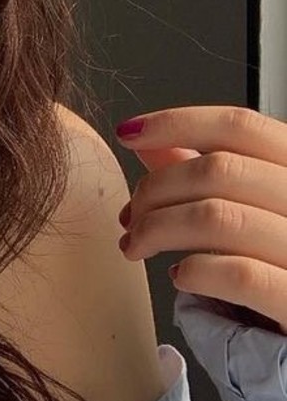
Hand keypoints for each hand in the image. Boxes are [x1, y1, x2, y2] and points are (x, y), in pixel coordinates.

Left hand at [114, 105, 286, 334]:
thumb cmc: (276, 269)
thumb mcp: (247, 211)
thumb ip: (209, 175)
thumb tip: (153, 141)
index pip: (241, 126)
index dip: (177, 123)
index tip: (129, 132)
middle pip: (219, 169)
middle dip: (155, 188)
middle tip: (130, 215)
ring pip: (218, 217)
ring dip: (158, 229)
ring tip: (137, 246)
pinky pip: (239, 275)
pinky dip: (195, 271)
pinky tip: (181, 277)